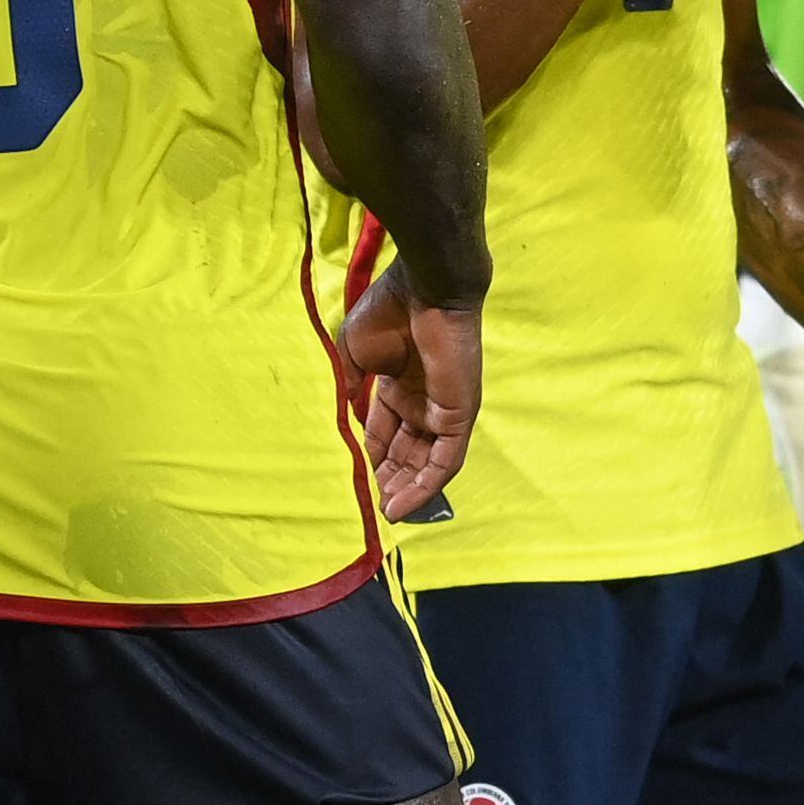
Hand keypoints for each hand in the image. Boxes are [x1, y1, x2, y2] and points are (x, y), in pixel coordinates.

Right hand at [339, 265, 481, 521]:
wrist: (425, 289)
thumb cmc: (388, 311)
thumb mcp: (355, 351)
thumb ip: (351, 383)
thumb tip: (344, 411)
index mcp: (399, 386)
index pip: (385, 434)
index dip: (371, 459)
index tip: (355, 483)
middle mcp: (423, 401)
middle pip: (407, 453)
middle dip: (390, 480)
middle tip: (371, 508)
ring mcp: (443, 409)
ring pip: (427, 463)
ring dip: (407, 490)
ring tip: (385, 515)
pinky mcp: (459, 415)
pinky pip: (445, 460)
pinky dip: (426, 485)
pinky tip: (402, 505)